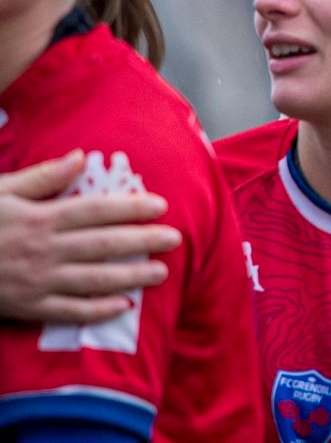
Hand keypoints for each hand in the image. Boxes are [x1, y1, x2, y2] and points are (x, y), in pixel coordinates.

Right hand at [0, 150, 181, 323]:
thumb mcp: (1, 190)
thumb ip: (43, 177)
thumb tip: (81, 156)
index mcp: (40, 218)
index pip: (96, 210)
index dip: (130, 208)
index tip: (160, 206)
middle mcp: (43, 250)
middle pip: (103, 244)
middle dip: (143, 241)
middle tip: (175, 239)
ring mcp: (36, 281)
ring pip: (93, 279)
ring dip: (130, 276)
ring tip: (162, 272)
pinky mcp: (27, 306)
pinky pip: (68, 311)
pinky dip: (97, 310)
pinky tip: (124, 306)